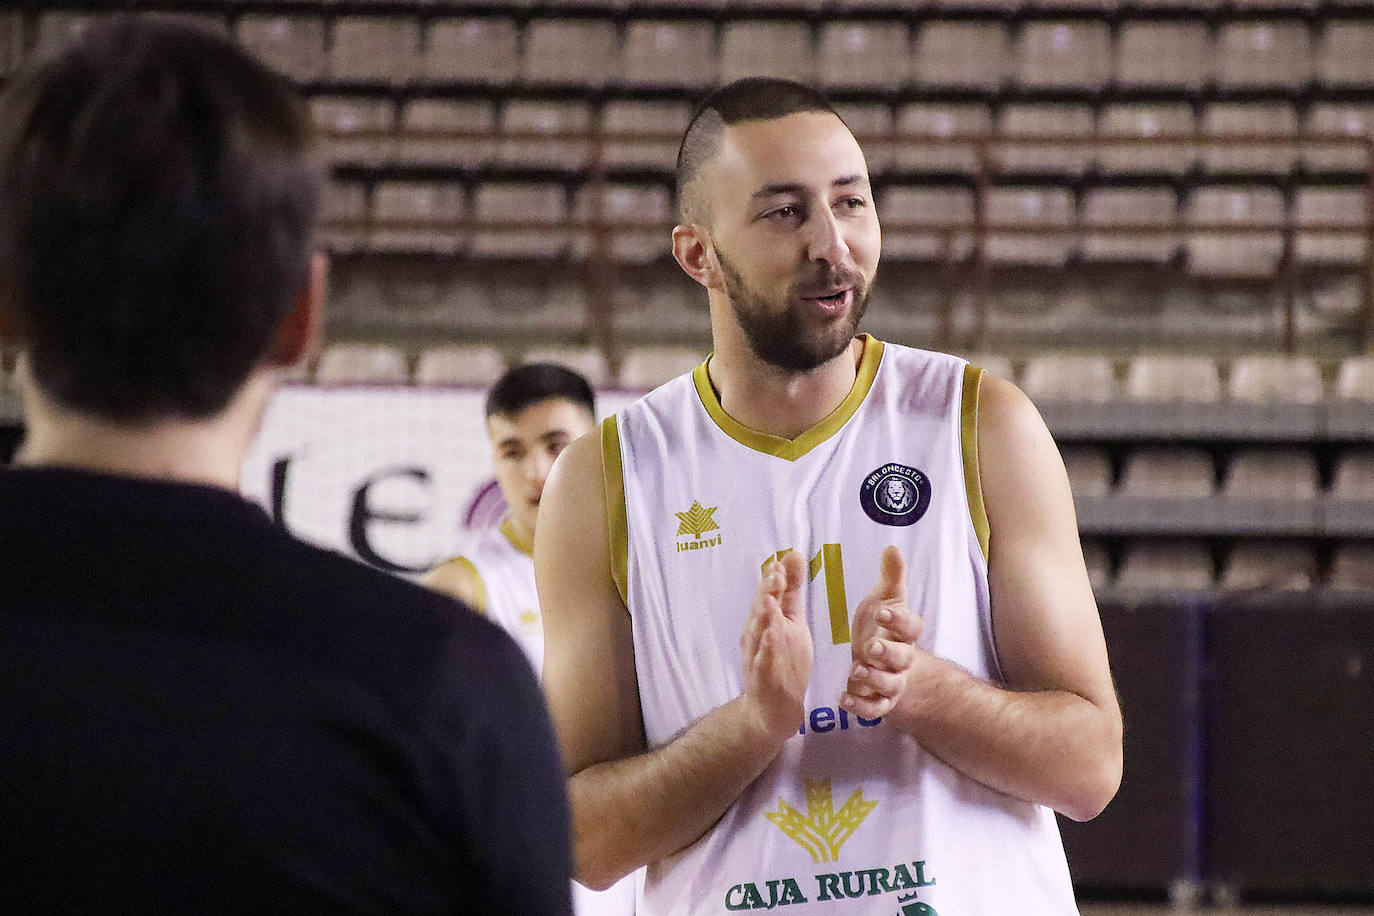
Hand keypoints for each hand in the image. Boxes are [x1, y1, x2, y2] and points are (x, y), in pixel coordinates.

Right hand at [741, 551, 813, 740]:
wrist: (772, 708)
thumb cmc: (781, 660)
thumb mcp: (791, 621)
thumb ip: (791, 590)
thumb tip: (793, 554)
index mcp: (766, 620)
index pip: (768, 594)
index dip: (773, 578)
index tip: (781, 561)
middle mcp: (758, 635)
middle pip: (760, 610)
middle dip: (767, 592)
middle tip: (775, 573)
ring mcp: (758, 656)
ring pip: (759, 634)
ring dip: (763, 617)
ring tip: (770, 600)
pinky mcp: (762, 678)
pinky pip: (763, 662)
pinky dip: (765, 650)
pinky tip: (771, 637)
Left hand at [841, 545, 922, 718]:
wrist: (884, 663)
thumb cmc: (881, 626)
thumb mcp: (885, 599)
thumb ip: (891, 576)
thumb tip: (892, 546)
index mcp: (904, 633)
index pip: (911, 627)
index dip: (898, 620)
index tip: (882, 611)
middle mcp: (902, 659)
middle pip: (901, 658)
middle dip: (887, 653)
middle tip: (870, 647)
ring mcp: (892, 682)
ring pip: (889, 684)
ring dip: (873, 679)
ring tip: (855, 671)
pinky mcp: (879, 701)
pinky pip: (874, 709)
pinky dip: (861, 706)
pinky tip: (843, 698)